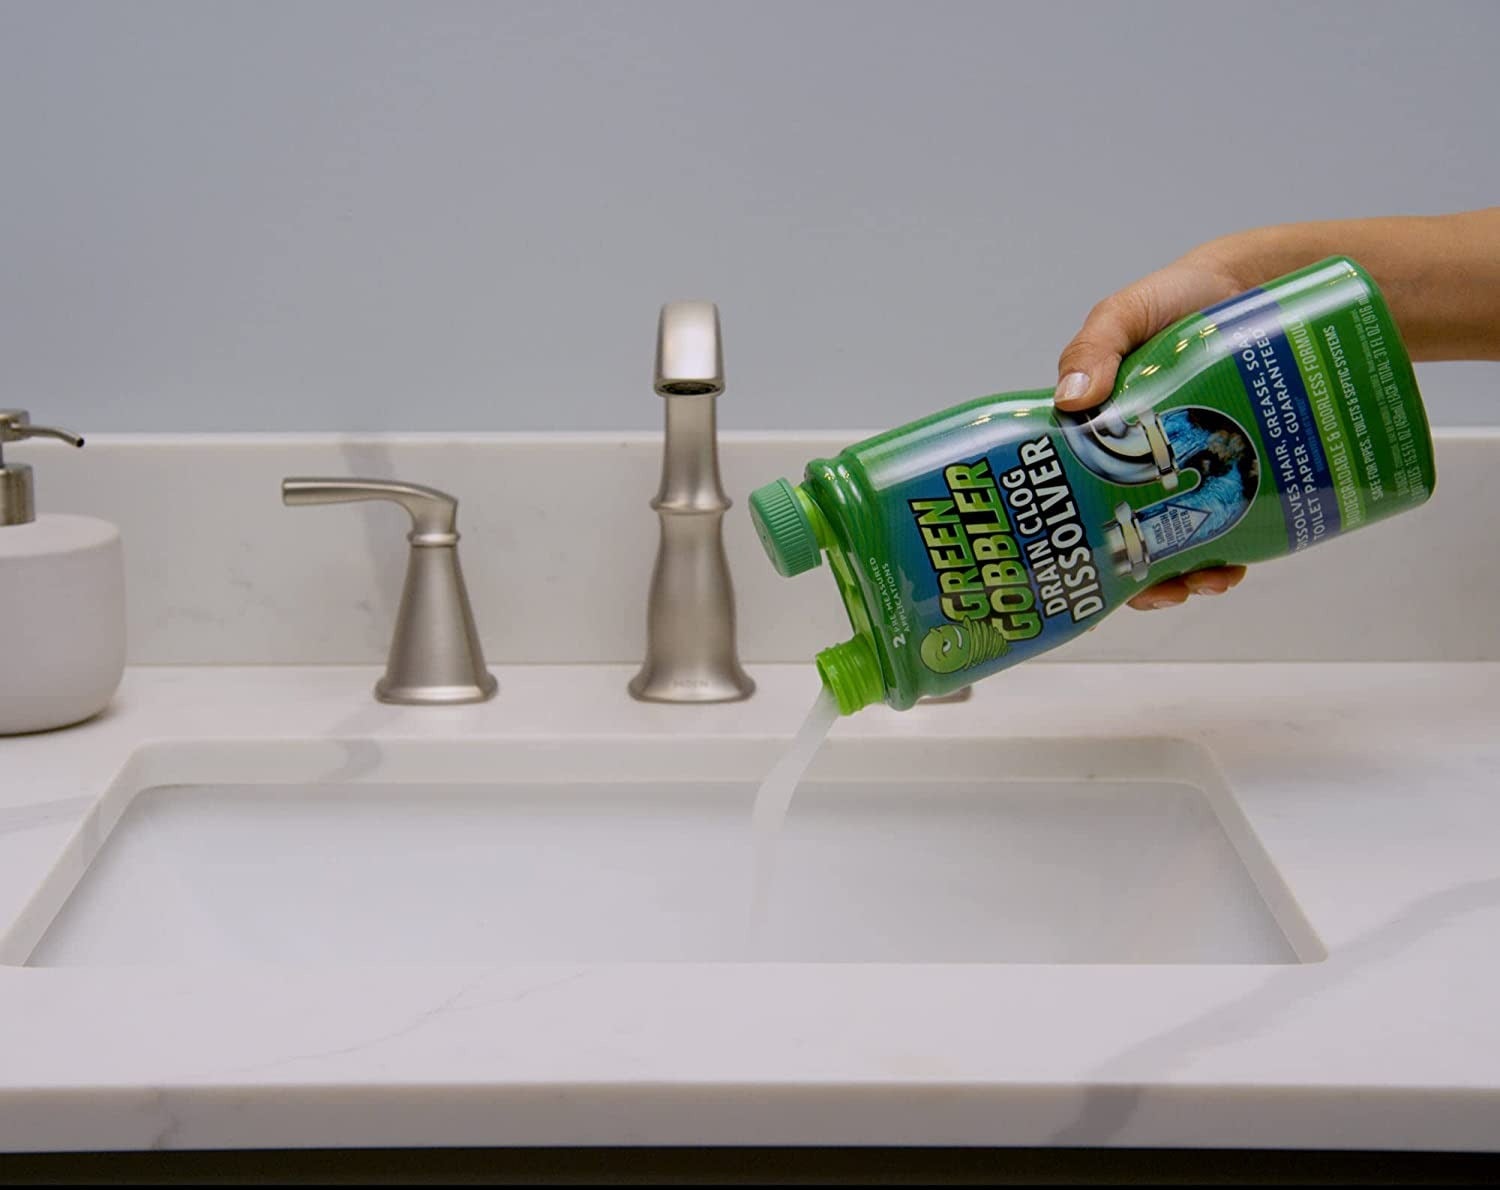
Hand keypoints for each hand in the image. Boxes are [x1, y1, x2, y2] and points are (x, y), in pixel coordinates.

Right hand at [1053, 245, 1249, 609]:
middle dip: (1138, 576)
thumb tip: (1070, 399)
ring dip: (1186, 572)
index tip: (1085, 564)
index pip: (1073, 495)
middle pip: (1124, 535)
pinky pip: (1226, 525)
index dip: (1074, 539)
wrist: (1253, 283)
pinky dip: (1228, 553)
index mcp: (1097, 435)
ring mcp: (1186, 471)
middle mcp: (1136, 463)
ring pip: (1176, 541)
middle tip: (1160, 589)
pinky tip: (1236, 565)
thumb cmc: (1174, 297)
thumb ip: (1094, 346)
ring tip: (1208, 580)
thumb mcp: (1124, 313)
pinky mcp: (1231, 470)